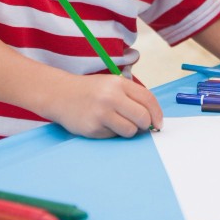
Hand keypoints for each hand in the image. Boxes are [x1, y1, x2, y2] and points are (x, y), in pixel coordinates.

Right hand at [45, 73, 163, 138]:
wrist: (60, 94)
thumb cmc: (90, 91)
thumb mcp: (111, 84)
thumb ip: (131, 96)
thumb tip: (152, 117)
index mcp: (119, 83)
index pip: (148, 99)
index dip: (157, 113)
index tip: (159, 123)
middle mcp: (111, 97)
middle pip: (142, 117)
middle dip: (145, 125)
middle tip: (140, 126)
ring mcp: (101, 113)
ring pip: (130, 130)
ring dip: (129, 130)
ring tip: (117, 123)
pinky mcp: (93, 128)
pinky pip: (113, 136)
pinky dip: (112, 133)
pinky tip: (101, 124)